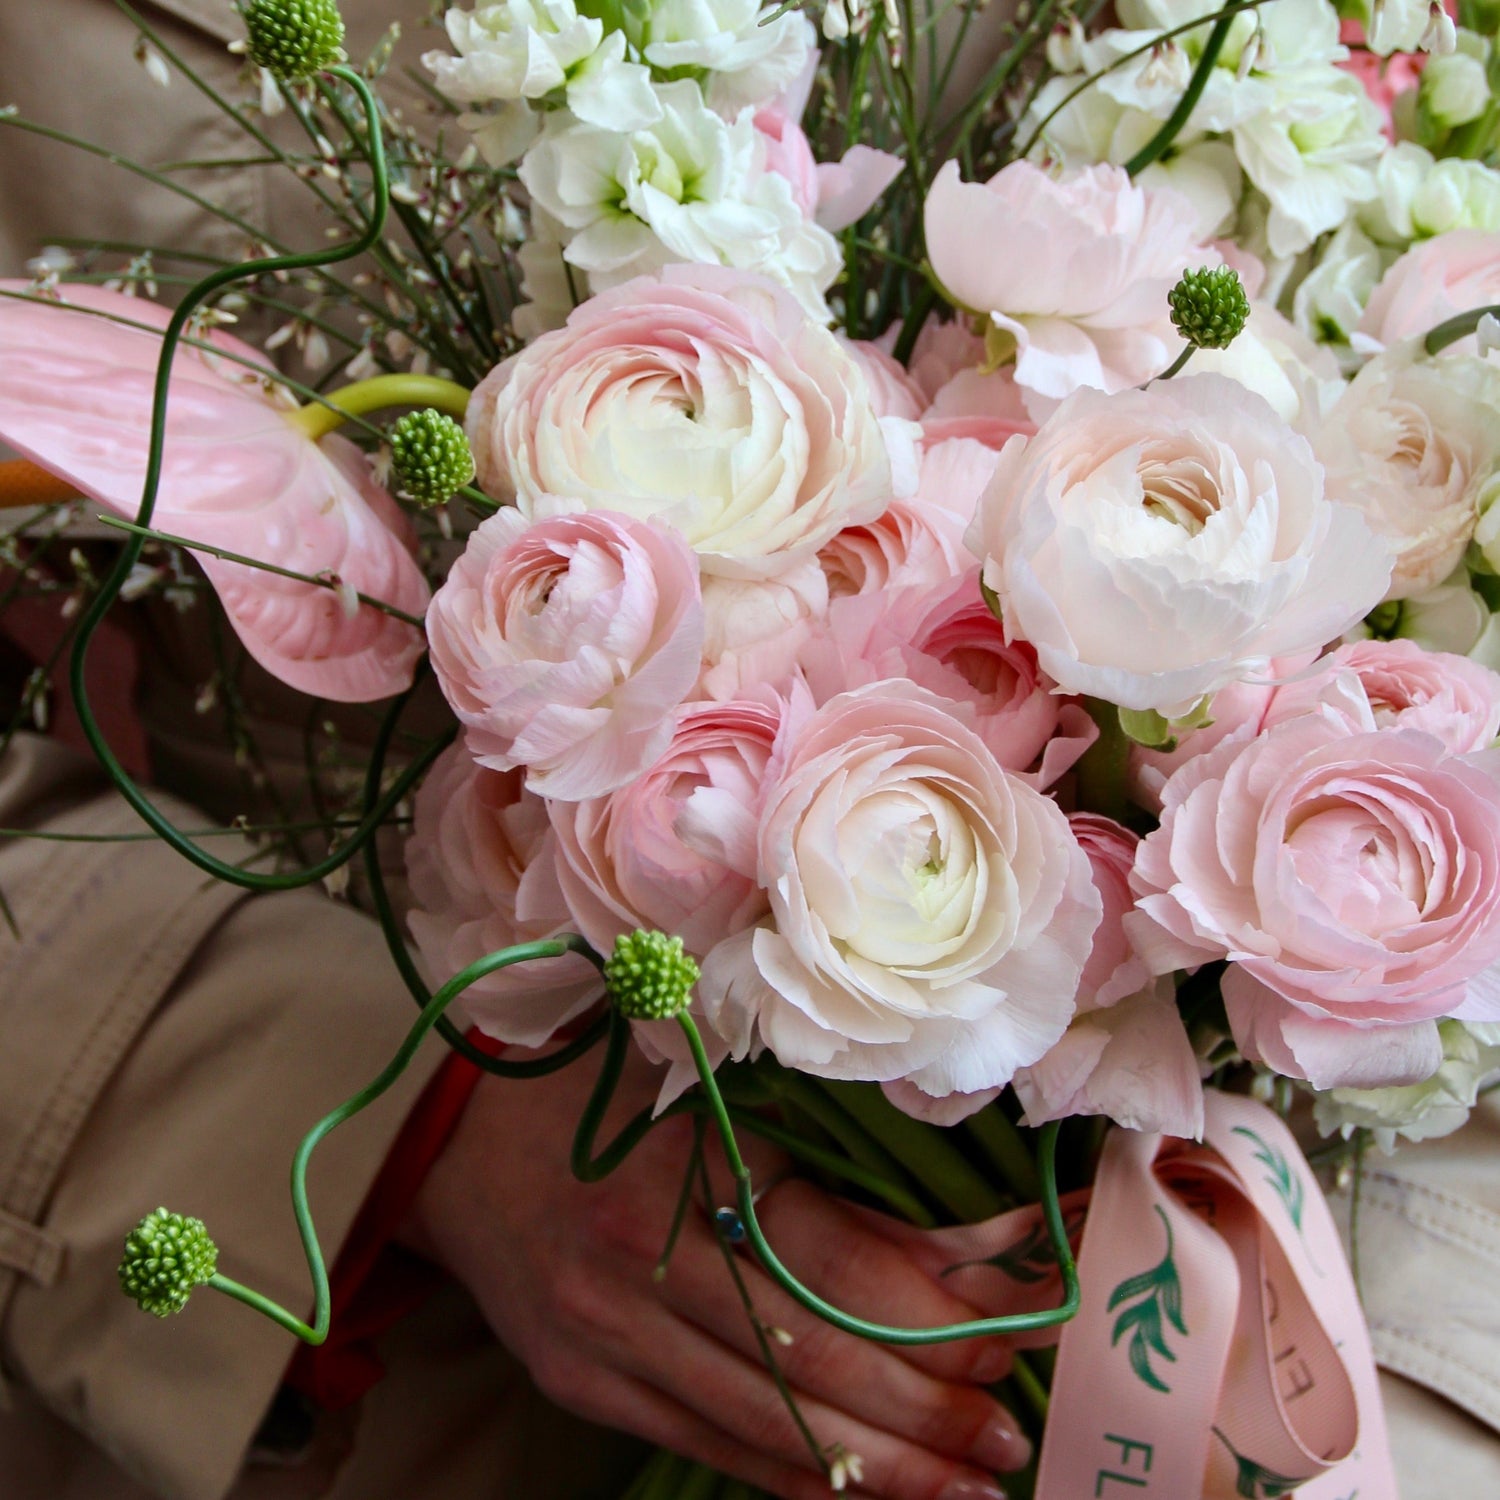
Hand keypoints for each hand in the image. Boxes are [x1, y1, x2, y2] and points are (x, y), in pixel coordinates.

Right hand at [403, 1044, 1030, 1499]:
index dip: (930, 1310)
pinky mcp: (585, 1384)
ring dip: (877, 1466)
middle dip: (924, 1407)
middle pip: (808, 1358)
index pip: (829, 1262)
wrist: (453, 1133)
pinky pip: (707, 1445)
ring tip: (967, 1485)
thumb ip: (822, 1151)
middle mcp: (638, 1262)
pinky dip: (792, 1479)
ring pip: (764, 1423)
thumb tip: (957, 1226)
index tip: (1017, 1332)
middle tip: (1011, 1432)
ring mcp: (605, 1337)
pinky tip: (861, 1495)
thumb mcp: (709, 1083)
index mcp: (679, 1162)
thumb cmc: (598, 1080)